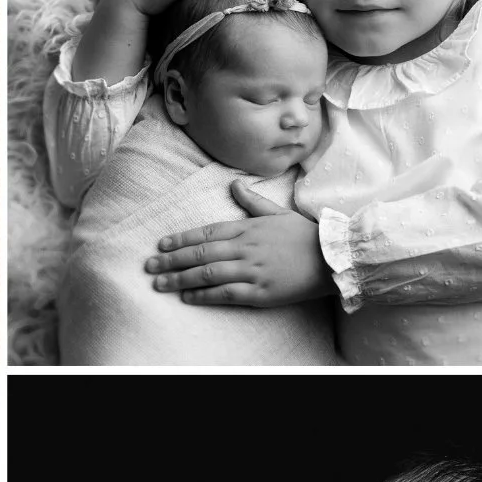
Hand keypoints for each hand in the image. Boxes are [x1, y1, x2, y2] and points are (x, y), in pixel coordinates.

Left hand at [146, 182, 334, 306]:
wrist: (332, 258)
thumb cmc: (305, 235)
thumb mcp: (278, 213)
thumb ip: (252, 202)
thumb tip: (234, 184)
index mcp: (248, 227)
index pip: (206, 232)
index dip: (181, 239)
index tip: (161, 245)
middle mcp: (245, 247)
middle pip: (200, 253)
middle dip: (171, 260)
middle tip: (149, 266)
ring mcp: (252, 270)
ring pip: (207, 273)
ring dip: (180, 278)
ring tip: (160, 283)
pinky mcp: (260, 291)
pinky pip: (225, 293)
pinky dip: (204, 295)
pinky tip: (187, 297)